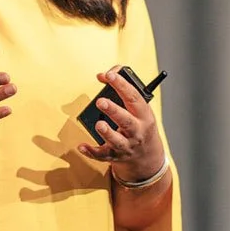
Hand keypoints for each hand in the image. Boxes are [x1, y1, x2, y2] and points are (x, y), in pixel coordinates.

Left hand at [77, 66, 164, 183]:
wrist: (148, 155)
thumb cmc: (140, 124)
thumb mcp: (140, 107)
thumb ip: (123, 89)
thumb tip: (103, 74)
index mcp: (144, 115)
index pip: (134, 98)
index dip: (122, 85)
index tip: (110, 75)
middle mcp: (137, 131)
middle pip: (126, 121)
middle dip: (114, 111)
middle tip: (101, 101)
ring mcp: (126, 145)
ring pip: (117, 141)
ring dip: (107, 133)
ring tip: (99, 125)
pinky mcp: (115, 156)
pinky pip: (102, 155)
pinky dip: (92, 152)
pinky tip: (81, 146)